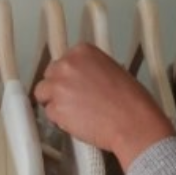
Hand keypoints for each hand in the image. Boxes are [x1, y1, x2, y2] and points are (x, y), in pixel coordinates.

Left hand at [33, 43, 175, 169]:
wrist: (132, 122)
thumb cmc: (130, 99)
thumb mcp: (112, 69)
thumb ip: (90, 69)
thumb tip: (79, 77)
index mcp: (82, 51)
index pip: (62, 62)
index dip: (68, 77)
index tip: (77, 86)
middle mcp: (66, 65)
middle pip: (49, 76)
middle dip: (58, 88)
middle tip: (75, 101)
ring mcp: (58, 87)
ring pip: (43, 94)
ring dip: (54, 103)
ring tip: (74, 113)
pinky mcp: (55, 109)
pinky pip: (49, 114)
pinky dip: (60, 120)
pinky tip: (78, 122)